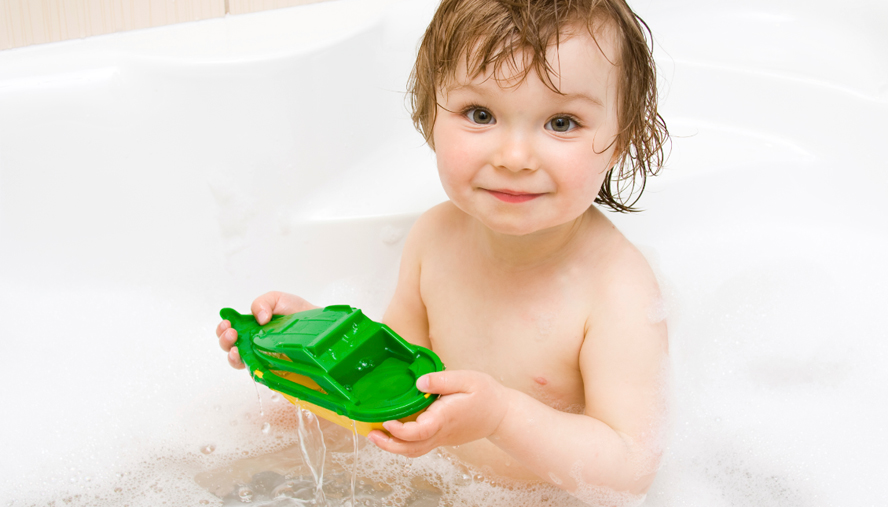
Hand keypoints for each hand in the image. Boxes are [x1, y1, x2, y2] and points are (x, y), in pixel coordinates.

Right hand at [216, 291, 317, 368]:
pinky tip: (249, 359)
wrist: (318, 323)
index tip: (227, 323)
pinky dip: (250, 366)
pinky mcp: (271, 368)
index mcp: (250, 327)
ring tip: (236, 348)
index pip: (229, 331)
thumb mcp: (277, 299)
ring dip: (232, 355)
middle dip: (225, 340)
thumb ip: (263, 302)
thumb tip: (259, 318)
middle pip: (229, 347)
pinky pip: (256, 371)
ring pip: (239, 361)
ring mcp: (261, 356)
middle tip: (232, 333)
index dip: (223, 328)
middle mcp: (252, 342)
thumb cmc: (296, 312)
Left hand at [367, 370, 510, 457]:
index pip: (419, 431)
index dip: (400, 430)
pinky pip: (419, 446)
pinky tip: (393, 431)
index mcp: (445, 417)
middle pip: (411, 448)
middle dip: (388, 445)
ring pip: (414, 450)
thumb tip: (419, 383)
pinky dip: (403, 443)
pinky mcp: (441, 437)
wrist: (502, 414)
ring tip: (375, 434)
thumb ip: (442, 380)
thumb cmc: (486, 395)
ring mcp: (441, 438)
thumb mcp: (467, 379)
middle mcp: (441, 432)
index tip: (387, 421)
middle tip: (370, 434)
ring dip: (393, 446)